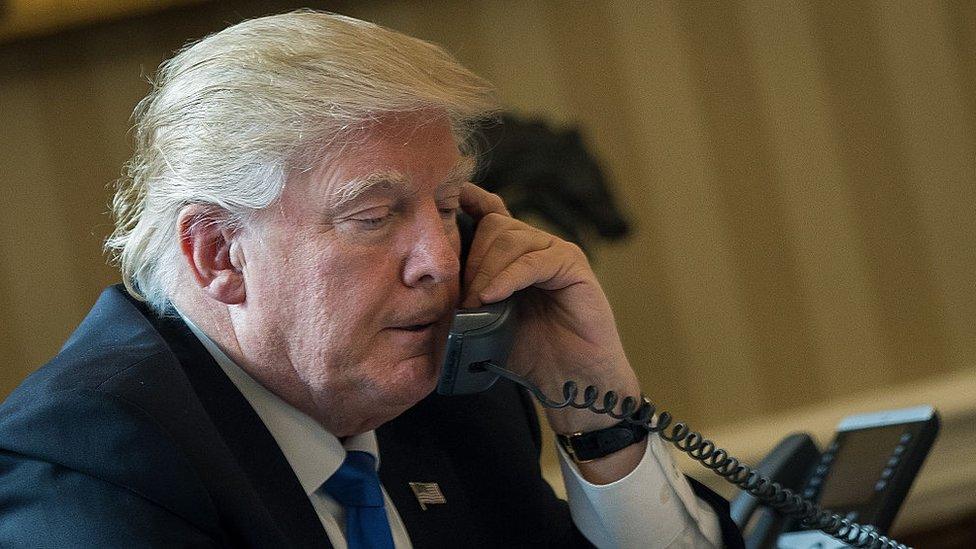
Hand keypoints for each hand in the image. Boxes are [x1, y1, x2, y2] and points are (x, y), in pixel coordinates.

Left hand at [459, 183, 641, 437]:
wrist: (567, 380)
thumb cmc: (526, 353)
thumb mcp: (483, 321)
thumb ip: (464, 296)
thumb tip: (429, 284)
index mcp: (514, 253)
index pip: (490, 213)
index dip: (469, 202)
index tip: (445, 204)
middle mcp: (536, 245)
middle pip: (495, 226)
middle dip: (471, 259)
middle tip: (464, 300)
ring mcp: (556, 252)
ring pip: (511, 239)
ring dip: (486, 272)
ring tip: (476, 305)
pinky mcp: (573, 266)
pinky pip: (533, 261)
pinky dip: (508, 278)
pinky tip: (492, 298)